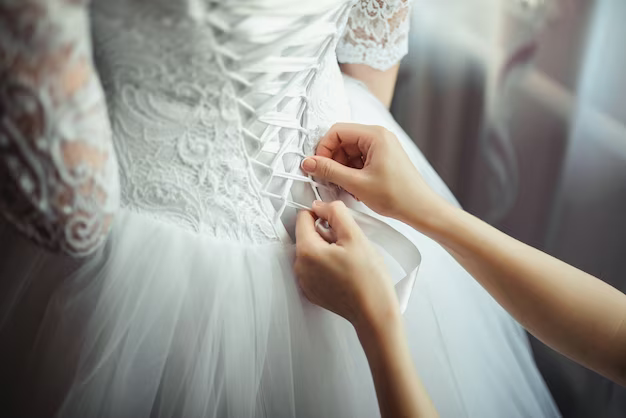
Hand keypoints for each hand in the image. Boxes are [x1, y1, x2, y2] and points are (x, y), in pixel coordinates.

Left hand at [294, 200, 398, 330]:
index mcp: (306, 251)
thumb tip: (321, 205)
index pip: (304, 217)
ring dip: (328, 249)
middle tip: (349, 245)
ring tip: (349, 260)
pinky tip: (346, 272)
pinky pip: (316, 268)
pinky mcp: (313, 292)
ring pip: (313, 251)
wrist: (375, 313)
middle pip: (308, 235)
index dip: (322, 214)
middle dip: (326, 233)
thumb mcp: (355, 236)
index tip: (338, 223)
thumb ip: (336, 213)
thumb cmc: (368, 278)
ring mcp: (305, 282)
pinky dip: (328, 265)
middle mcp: (300, 267)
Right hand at [301, 123, 447, 227]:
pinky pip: (359, 159)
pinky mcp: (383, 158)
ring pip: (349, 152)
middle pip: (343, 141)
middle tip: (329, 179)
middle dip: (333, 160)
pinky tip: (354, 187)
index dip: (323, 148)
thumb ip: (329, 171)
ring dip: (342, 168)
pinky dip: (352, 172)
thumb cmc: (397, 195)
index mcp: (375, 135)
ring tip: (345, 186)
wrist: (420, 208)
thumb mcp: (356, 183)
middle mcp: (379, 137)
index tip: (317, 166)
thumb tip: (309, 163)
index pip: (337, 131)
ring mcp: (382, 147)